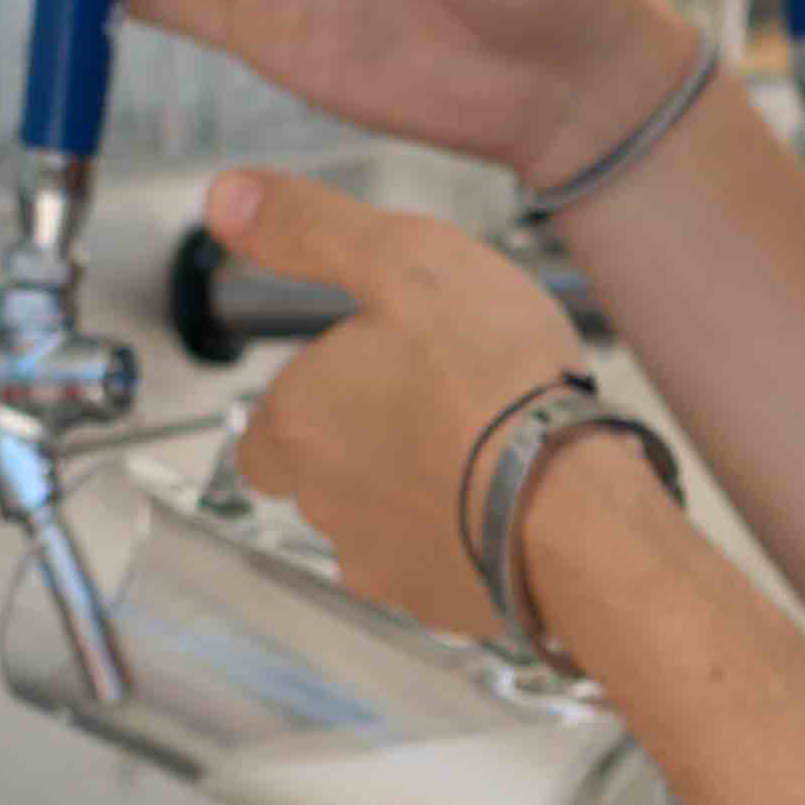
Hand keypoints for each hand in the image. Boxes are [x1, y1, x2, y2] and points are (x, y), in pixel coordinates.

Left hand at [218, 173, 606, 637]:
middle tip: (439, 403)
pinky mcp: (444, 606)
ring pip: (380, 527)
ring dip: (417, 497)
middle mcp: (323, 502)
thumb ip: (306, 227)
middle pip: (323, 477)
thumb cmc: (498, 386)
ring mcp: (383, 564)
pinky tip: (511, 503)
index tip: (364, 376)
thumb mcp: (403, 261)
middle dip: (367, 447)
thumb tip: (227, 197)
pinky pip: (442, 570)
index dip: (310, 400)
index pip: (265, 428)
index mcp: (299, 421)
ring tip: (485, 453)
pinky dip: (466, 542)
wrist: (578, 508)